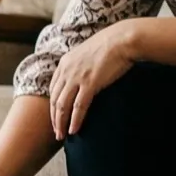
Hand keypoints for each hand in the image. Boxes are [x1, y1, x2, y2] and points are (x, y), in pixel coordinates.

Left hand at [49, 21, 139, 139]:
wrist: (122, 39)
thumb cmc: (110, 46)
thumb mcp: (87, 54)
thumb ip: (80, 66)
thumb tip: (83, 78)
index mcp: (64, 63)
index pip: (53, 89)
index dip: (53, 106)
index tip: (56, 117)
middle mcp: (66, 71)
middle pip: (55, 100)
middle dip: (54, 118)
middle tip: (57, 132)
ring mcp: (77, 77)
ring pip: (62, 106)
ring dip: (61, 123)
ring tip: (62, 136)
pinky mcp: (89, 83)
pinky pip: (78, 107)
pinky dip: (75, 120)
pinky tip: (74, 130)